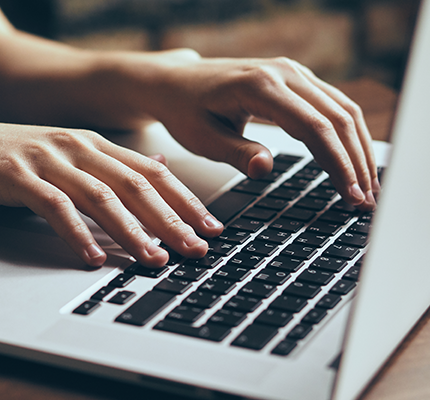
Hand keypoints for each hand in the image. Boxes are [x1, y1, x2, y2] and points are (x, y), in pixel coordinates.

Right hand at [0, 112, 222, 266]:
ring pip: (102, 198)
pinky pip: (56, 208)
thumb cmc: (8, 156)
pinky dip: (78, 235)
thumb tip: (159, 171)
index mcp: (92, 143)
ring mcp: (47, 160)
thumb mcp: (66, 153)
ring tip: (156, 259)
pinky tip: (94, 258)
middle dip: (172, 219)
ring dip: (133, 232)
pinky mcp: (18, 177)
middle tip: (197, 248)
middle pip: (136, 186)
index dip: (184, 200)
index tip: (209, 226)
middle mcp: (76, 147)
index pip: (151, 173)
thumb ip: (111, 164)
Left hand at [145, 51, 378, 209]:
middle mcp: (284, 72)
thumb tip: (266, 168)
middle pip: (338, 118)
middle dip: (356, 162)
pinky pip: (333, 105)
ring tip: (367, 187)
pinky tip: (354, 159)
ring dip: (359, 149)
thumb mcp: (202, 138)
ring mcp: (293, 72)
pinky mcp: (296, 80)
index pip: (313, 127)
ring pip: (343, 109)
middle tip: (366, 200)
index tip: (350, 195)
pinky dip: (348, 134)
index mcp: (260, 85)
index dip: (337, 163)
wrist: (178, 83)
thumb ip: (236, 153)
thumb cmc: (186, 110)